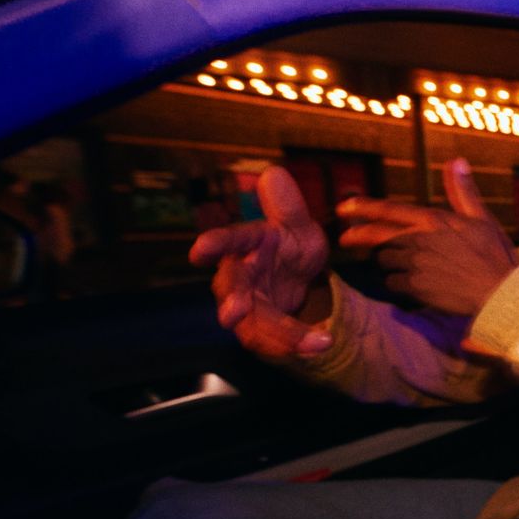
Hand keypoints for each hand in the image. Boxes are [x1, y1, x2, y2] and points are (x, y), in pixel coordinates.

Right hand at [189, 168, 331, 357]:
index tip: (198, 250)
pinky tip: (320, 345)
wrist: (302, 277)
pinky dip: (296, 345)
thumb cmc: (292, 245)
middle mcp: (239, 276)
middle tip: (233, 313)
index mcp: (247, 244)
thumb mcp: (299, 226)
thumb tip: (273, 173)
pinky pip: (271, 342)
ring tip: (315, 342)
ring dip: (282, 334)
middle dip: (233, 301)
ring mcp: (245, 305)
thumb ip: (288, 206)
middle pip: (231, 289)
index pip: (230, 240)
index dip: (214, 244)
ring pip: (254, 323)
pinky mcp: (257, 329)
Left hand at [339, 159, 518, 316]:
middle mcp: (418, 240)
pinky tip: (410, 284)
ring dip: (388, 262)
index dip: (363, 207)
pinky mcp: (416, 287)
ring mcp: (415, 264)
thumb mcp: (480, 217)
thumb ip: (462, 191)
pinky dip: (398, 283)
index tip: (343, 207)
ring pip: (386, 261)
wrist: (500, 291)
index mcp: (432, 220)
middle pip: (378, 237)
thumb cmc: (494, 254)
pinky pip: (394, 284)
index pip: (389, 210)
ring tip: (400, 263)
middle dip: (357, 236)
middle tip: (344, 239)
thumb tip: (456, 161)